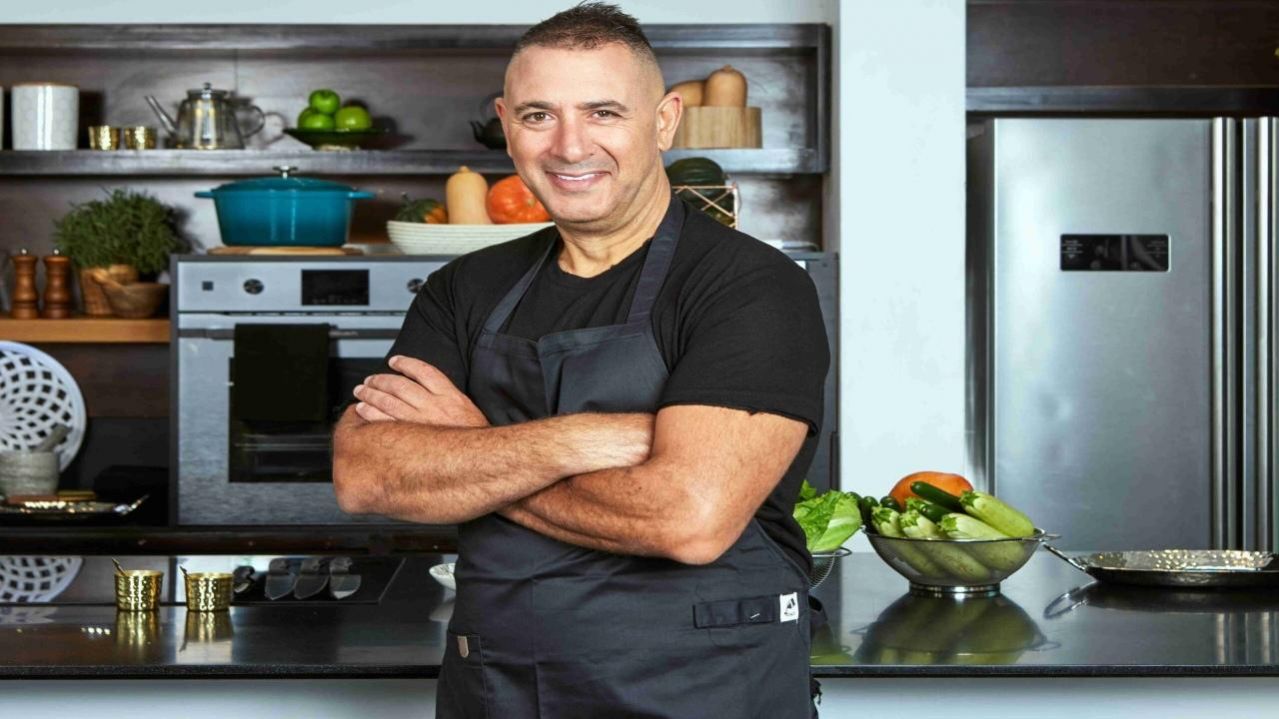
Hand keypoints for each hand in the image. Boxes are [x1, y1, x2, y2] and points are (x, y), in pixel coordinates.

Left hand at [353, 356, 489, 427]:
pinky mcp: (411, 439)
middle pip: (399, 385)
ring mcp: (420, 422)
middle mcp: (434, 406)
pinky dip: (370, 414)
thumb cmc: (473, 436)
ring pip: (389, 401)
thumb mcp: (466, 408)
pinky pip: (384, 421)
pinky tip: (362, 411)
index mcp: (449, 395)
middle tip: (369, 380)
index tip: (394, 361)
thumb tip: (424, 388)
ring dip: (371, 395)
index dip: (405, 363)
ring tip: (361, 392)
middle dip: (380, 380)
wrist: (480, 460)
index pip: (423, 371)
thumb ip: (446, 396)